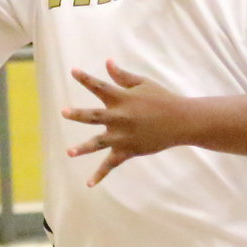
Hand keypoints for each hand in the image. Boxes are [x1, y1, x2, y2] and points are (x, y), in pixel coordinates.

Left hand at [62, 59, 184, 185]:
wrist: (182, 121)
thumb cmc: (161, 99)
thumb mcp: (143, 84)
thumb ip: (122, 76)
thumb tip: (107, 62)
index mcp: (122, 98)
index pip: (100, 86)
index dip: (85, 79)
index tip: (73, 71)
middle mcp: (120, 118)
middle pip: (95, 116)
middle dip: (79, 114)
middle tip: (64, 112)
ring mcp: (123, 136)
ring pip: (99, 143)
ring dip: (84, 148)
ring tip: (69, 152)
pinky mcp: (129, 150)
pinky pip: (111, 164)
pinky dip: (100, 174)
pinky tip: (88, 184)